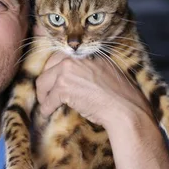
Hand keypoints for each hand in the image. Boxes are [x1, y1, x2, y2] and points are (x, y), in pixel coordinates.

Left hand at [35, 51, 152, 128]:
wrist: (125, 108)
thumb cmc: (119, 95)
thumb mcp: (104, 72)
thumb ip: (88, 69)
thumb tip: (72, 78)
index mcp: (85, 54)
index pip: (59, 57)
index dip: (52, 71)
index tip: (51, 80)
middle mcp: (74, 59)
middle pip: (47, 69)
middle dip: (45, 83)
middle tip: (45, 94)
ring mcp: (67, 72)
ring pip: (43, 83)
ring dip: (43, 96)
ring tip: (45, 105)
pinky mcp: (63, 87)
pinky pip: (47, 100)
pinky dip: (46, 109)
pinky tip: (47, 113)